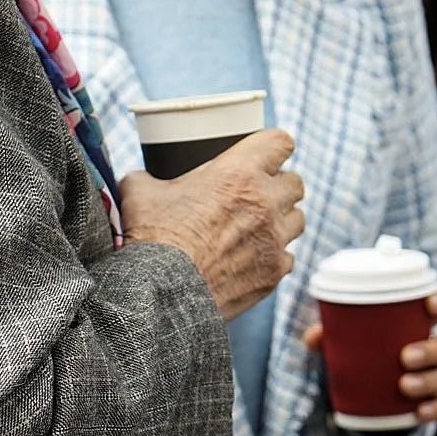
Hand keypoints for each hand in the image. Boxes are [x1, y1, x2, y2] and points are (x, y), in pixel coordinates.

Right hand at [120, 130, 304, 321]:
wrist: (162, 293)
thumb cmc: (152, 238)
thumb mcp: (139, 192)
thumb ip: (147, 177)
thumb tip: (139, 178)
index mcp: (239, 173)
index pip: (280, 142)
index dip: (274, 146)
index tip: (267, 153)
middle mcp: (265, 202)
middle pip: (295, 182)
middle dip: (279, 185)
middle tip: (259, 193)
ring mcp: (274, 239)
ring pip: (297, 219)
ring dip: (282, 220)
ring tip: (259, 227)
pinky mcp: (274, 273)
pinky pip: (287, 257)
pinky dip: (273, 257)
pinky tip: (251, 259)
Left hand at [302, 289, 436, 424]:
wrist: (373, 386)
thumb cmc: (367, 347)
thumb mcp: (349, 337)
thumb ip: (331, 334)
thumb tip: (311, 338)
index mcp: (423, 321)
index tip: (429, 304)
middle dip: (433, 349)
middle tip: (405, 356)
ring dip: (430, 380)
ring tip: (405, 385)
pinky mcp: (434, 402)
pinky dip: (435, 409)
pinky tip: (419, 412)